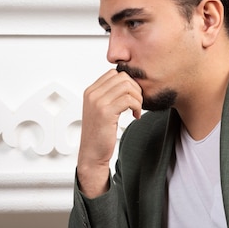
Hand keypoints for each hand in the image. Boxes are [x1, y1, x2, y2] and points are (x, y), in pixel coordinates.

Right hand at [77, 69, 142, 197]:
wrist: (91, 153)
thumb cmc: (98, 134)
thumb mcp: (100, 110)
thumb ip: (108, 95)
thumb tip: (127, 84)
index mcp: (91, 91)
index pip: (114, 73)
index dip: (128, 82)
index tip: (132, 95)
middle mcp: (92, 94)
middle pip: (122, 77)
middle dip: (135, 88)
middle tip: (137, 102)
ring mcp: (98, 102)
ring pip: (127, 86)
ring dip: (137, 97)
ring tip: (136, 109)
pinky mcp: (106, 112)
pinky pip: (128, 99)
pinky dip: (137, 106)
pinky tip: (135, 116)